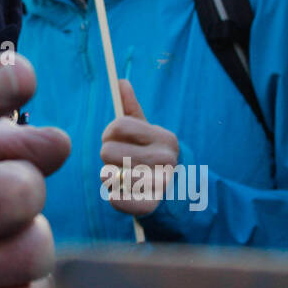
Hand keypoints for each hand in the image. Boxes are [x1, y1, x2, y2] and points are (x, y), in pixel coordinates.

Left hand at [100, 80, 177, 217]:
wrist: (179, 195)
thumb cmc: (154, 156)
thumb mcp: (147, 132)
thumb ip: (132, 109)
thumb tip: (120, 81)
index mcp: (164, 137)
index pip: (118, 126)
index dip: (109, 133)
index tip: (113, 139)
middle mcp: (166, 159)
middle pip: (108, 151)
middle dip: (108, 157)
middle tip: (120, 162)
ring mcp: (160, 183)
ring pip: (108, 175)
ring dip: (109, 177)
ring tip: (123, 176)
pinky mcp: (150, 206)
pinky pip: (116, 199)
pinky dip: (114, 196)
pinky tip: (123, 192)